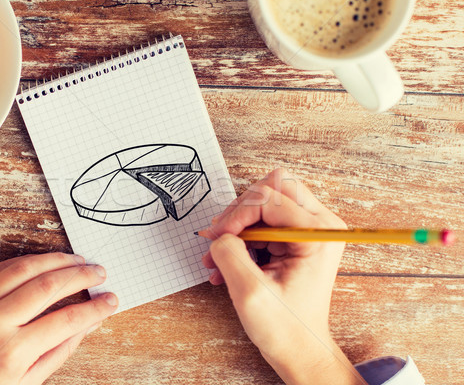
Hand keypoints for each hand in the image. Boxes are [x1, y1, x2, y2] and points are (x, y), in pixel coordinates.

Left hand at [0, 253, 117, 384]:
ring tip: (77, 261)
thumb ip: (59, 351)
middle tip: (100, 273)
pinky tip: (42, 263)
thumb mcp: (24, 384)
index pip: (68, 320)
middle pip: (50, 285)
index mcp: (12, 354)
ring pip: (25, 267)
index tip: (111, 300)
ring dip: (57, 260)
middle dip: (82, 275)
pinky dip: (25, 262)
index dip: (96, 307)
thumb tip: (89, 323)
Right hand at [201, 169, 364, 384]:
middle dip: (239, 212)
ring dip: (237, 227)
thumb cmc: (285, 329)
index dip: (237, 214)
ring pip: (265, 202)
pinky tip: (226, 263)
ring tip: (218, 257)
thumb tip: (219, 233)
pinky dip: (241, 238)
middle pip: (272, 188)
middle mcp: (320, 225)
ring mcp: (310, 230)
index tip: (217, 238)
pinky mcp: (298, 238)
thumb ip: (229, 253)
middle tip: (219, 239)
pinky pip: (263, 221)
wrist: (299, 350)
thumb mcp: (250, 292)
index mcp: (318, 234)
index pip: (270, 198)